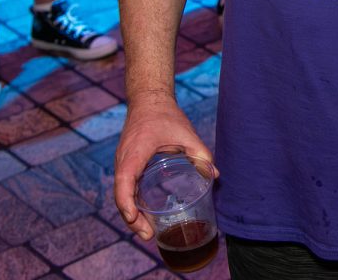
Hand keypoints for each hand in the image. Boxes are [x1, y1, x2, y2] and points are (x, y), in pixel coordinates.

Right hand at [114, 92, 216, 240]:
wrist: (148, 100)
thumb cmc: (165, 115)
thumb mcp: (185, 133)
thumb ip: (200, 153)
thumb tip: (215, 175)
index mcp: (135, 152)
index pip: (124, 181)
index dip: (126, 202)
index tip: (134, 218)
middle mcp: (124, 160)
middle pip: (122, 195)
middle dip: (132, 218)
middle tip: (149, 236)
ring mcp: (123, 163)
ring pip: (123, 194)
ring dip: (132, 214)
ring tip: (147, 232)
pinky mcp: (127, 164)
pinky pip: (126, 188)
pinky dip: (132, 203)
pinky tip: (145, 215)